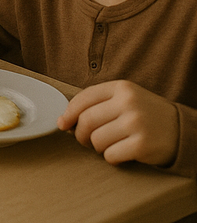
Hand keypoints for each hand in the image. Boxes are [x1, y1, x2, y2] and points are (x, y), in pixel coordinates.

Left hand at [58, 80, 179, 167]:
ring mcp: (136, 123)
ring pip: (96, 139)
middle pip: (86, 121)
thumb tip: (63, 121)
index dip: (68, 113)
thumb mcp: (124, 99)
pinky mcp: (142, 145)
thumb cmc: (145, 115)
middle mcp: (129, 102)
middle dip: (80, 134)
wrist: (182, 131)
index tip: (64, 124)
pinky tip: (121, 153)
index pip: (83, 98)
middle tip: (86, 140)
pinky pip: (110, 155)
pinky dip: (111, 158)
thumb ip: (96, 104)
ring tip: (109, 145)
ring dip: (97, 147)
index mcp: (121, 87)